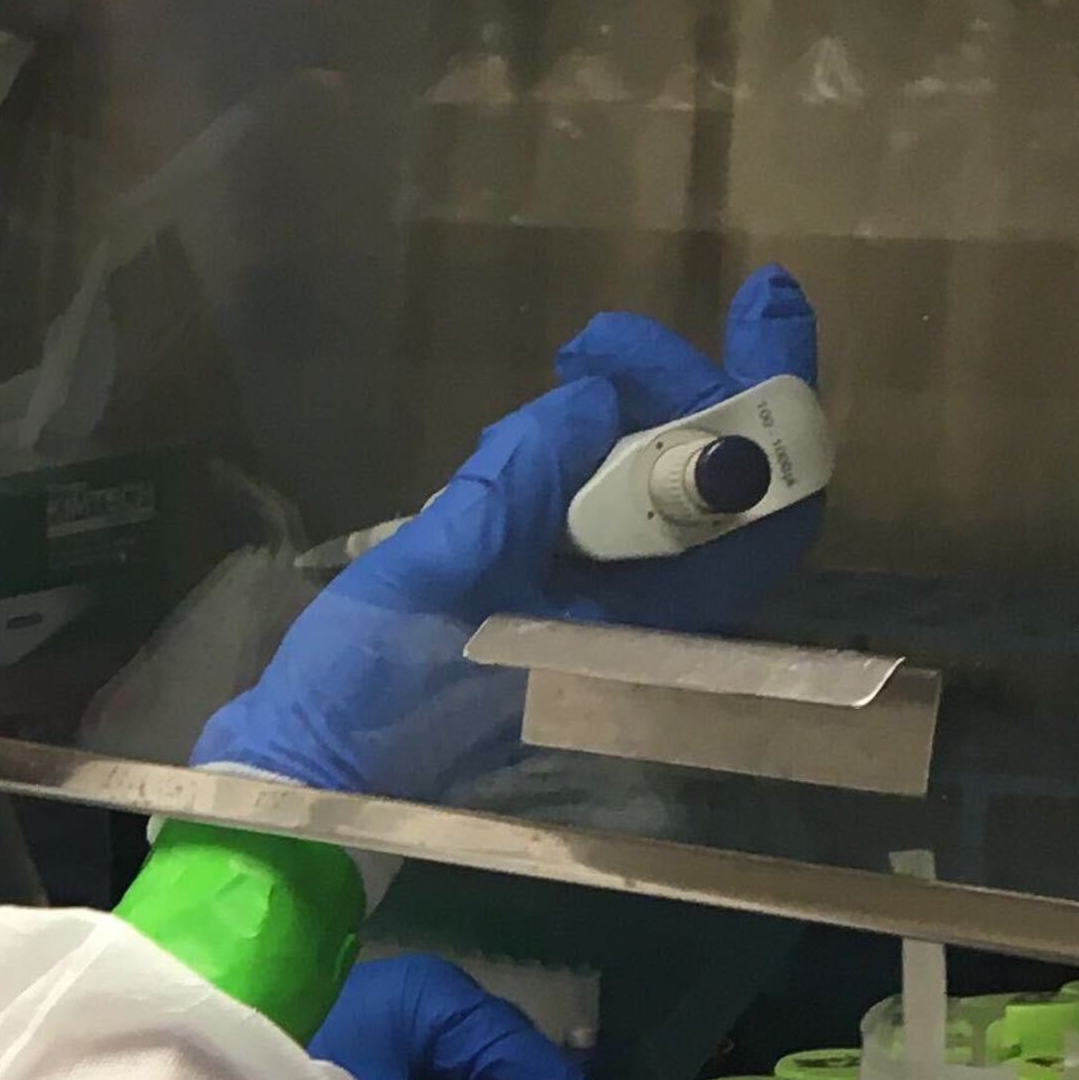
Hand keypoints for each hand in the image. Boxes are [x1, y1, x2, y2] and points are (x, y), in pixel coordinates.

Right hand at [193, 269, 820, 798]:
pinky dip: (580, 463)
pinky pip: (601, 519)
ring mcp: (597, 616)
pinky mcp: (550, 608)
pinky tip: (523, 444)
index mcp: (642, 633)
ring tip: (559, 377)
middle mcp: (643, 626)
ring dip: (624, 419)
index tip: (758, 303)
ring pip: (658, 497)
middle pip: (716, 489)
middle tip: (595, 341)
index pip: (761, 514)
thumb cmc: (366, 698)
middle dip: (676, 391)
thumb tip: (594, 400)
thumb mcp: (435, 577)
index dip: (775, 406)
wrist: (303, 776)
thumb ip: (519, 484)